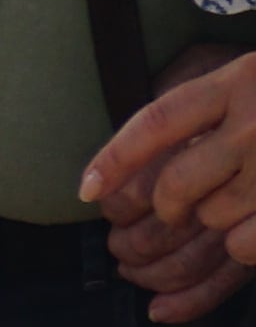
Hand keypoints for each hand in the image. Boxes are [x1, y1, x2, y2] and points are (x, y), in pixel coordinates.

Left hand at [82, 43, 255, 321]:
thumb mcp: (252, 79)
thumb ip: (209, 107)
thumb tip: (146, 165)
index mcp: (239, 81)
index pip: (157, 122)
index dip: (116, 159)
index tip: (87, 188)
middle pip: (178, 184)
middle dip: (166, 207)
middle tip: (167, 214)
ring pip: (214, 217)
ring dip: (213, 224)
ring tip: (233, 208)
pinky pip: (246, 246)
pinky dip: (243, 246)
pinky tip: (249, 232)